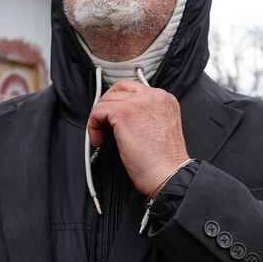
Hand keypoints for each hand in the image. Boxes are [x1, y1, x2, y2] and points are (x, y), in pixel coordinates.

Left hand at [87, 79, 189, 195]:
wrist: (169, 173)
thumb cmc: (165, 161)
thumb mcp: (161, 127)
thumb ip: (146, 114)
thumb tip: (122, 115)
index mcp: (165, 99)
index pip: (134, 89)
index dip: (120, 103)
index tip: (115, 119)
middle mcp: (154, 96)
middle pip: (119, 88)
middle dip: (108, 105)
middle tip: (105, 124)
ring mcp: (138, 102)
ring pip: (106, 100)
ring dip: (99, 119)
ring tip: (103, 137)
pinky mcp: (124, 112)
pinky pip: (98, 111)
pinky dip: (93, 126)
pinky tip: (100, 140)